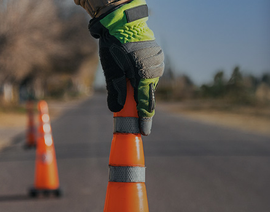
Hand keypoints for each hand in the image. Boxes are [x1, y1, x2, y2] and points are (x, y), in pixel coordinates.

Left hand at [89, 0, 163, 134]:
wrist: (122, 20)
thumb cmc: (114, 45)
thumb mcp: (111, 69)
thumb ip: (115, 90)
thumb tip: (116, 109)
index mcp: (144, 75)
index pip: (145, 104)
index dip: (144, 120)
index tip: (144, 133)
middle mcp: (154, 70)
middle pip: (147, 95)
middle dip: (139, 103)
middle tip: (131, 113)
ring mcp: (158, 62)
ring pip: (149, 83)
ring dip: (140, 88)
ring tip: (128, 81)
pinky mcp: (157, 56)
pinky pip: (150, 73)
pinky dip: (142, 77)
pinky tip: (132, 70)